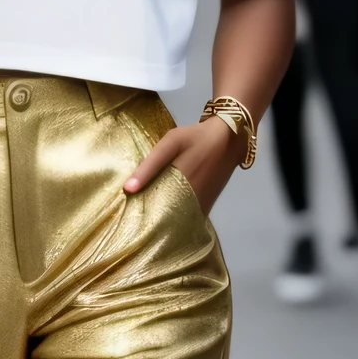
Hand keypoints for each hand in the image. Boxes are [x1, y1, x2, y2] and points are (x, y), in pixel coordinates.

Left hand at [123, 115, 242, 213]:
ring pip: (178, 221)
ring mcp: (202, 204)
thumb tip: (128, 189)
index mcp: (180, 186)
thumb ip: (150, 165)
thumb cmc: (196, 137)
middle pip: (166, 219)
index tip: (127, 218)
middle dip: (149, 221)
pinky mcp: (208, 204)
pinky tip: (165, 215)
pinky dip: (177, 218)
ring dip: (163, 221)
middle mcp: (192, 200)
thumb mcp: (171, 142)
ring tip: (145, 220)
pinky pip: (189, 217)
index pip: (155, 211)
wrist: (230, 137)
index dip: (140, 216)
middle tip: (132, 220)